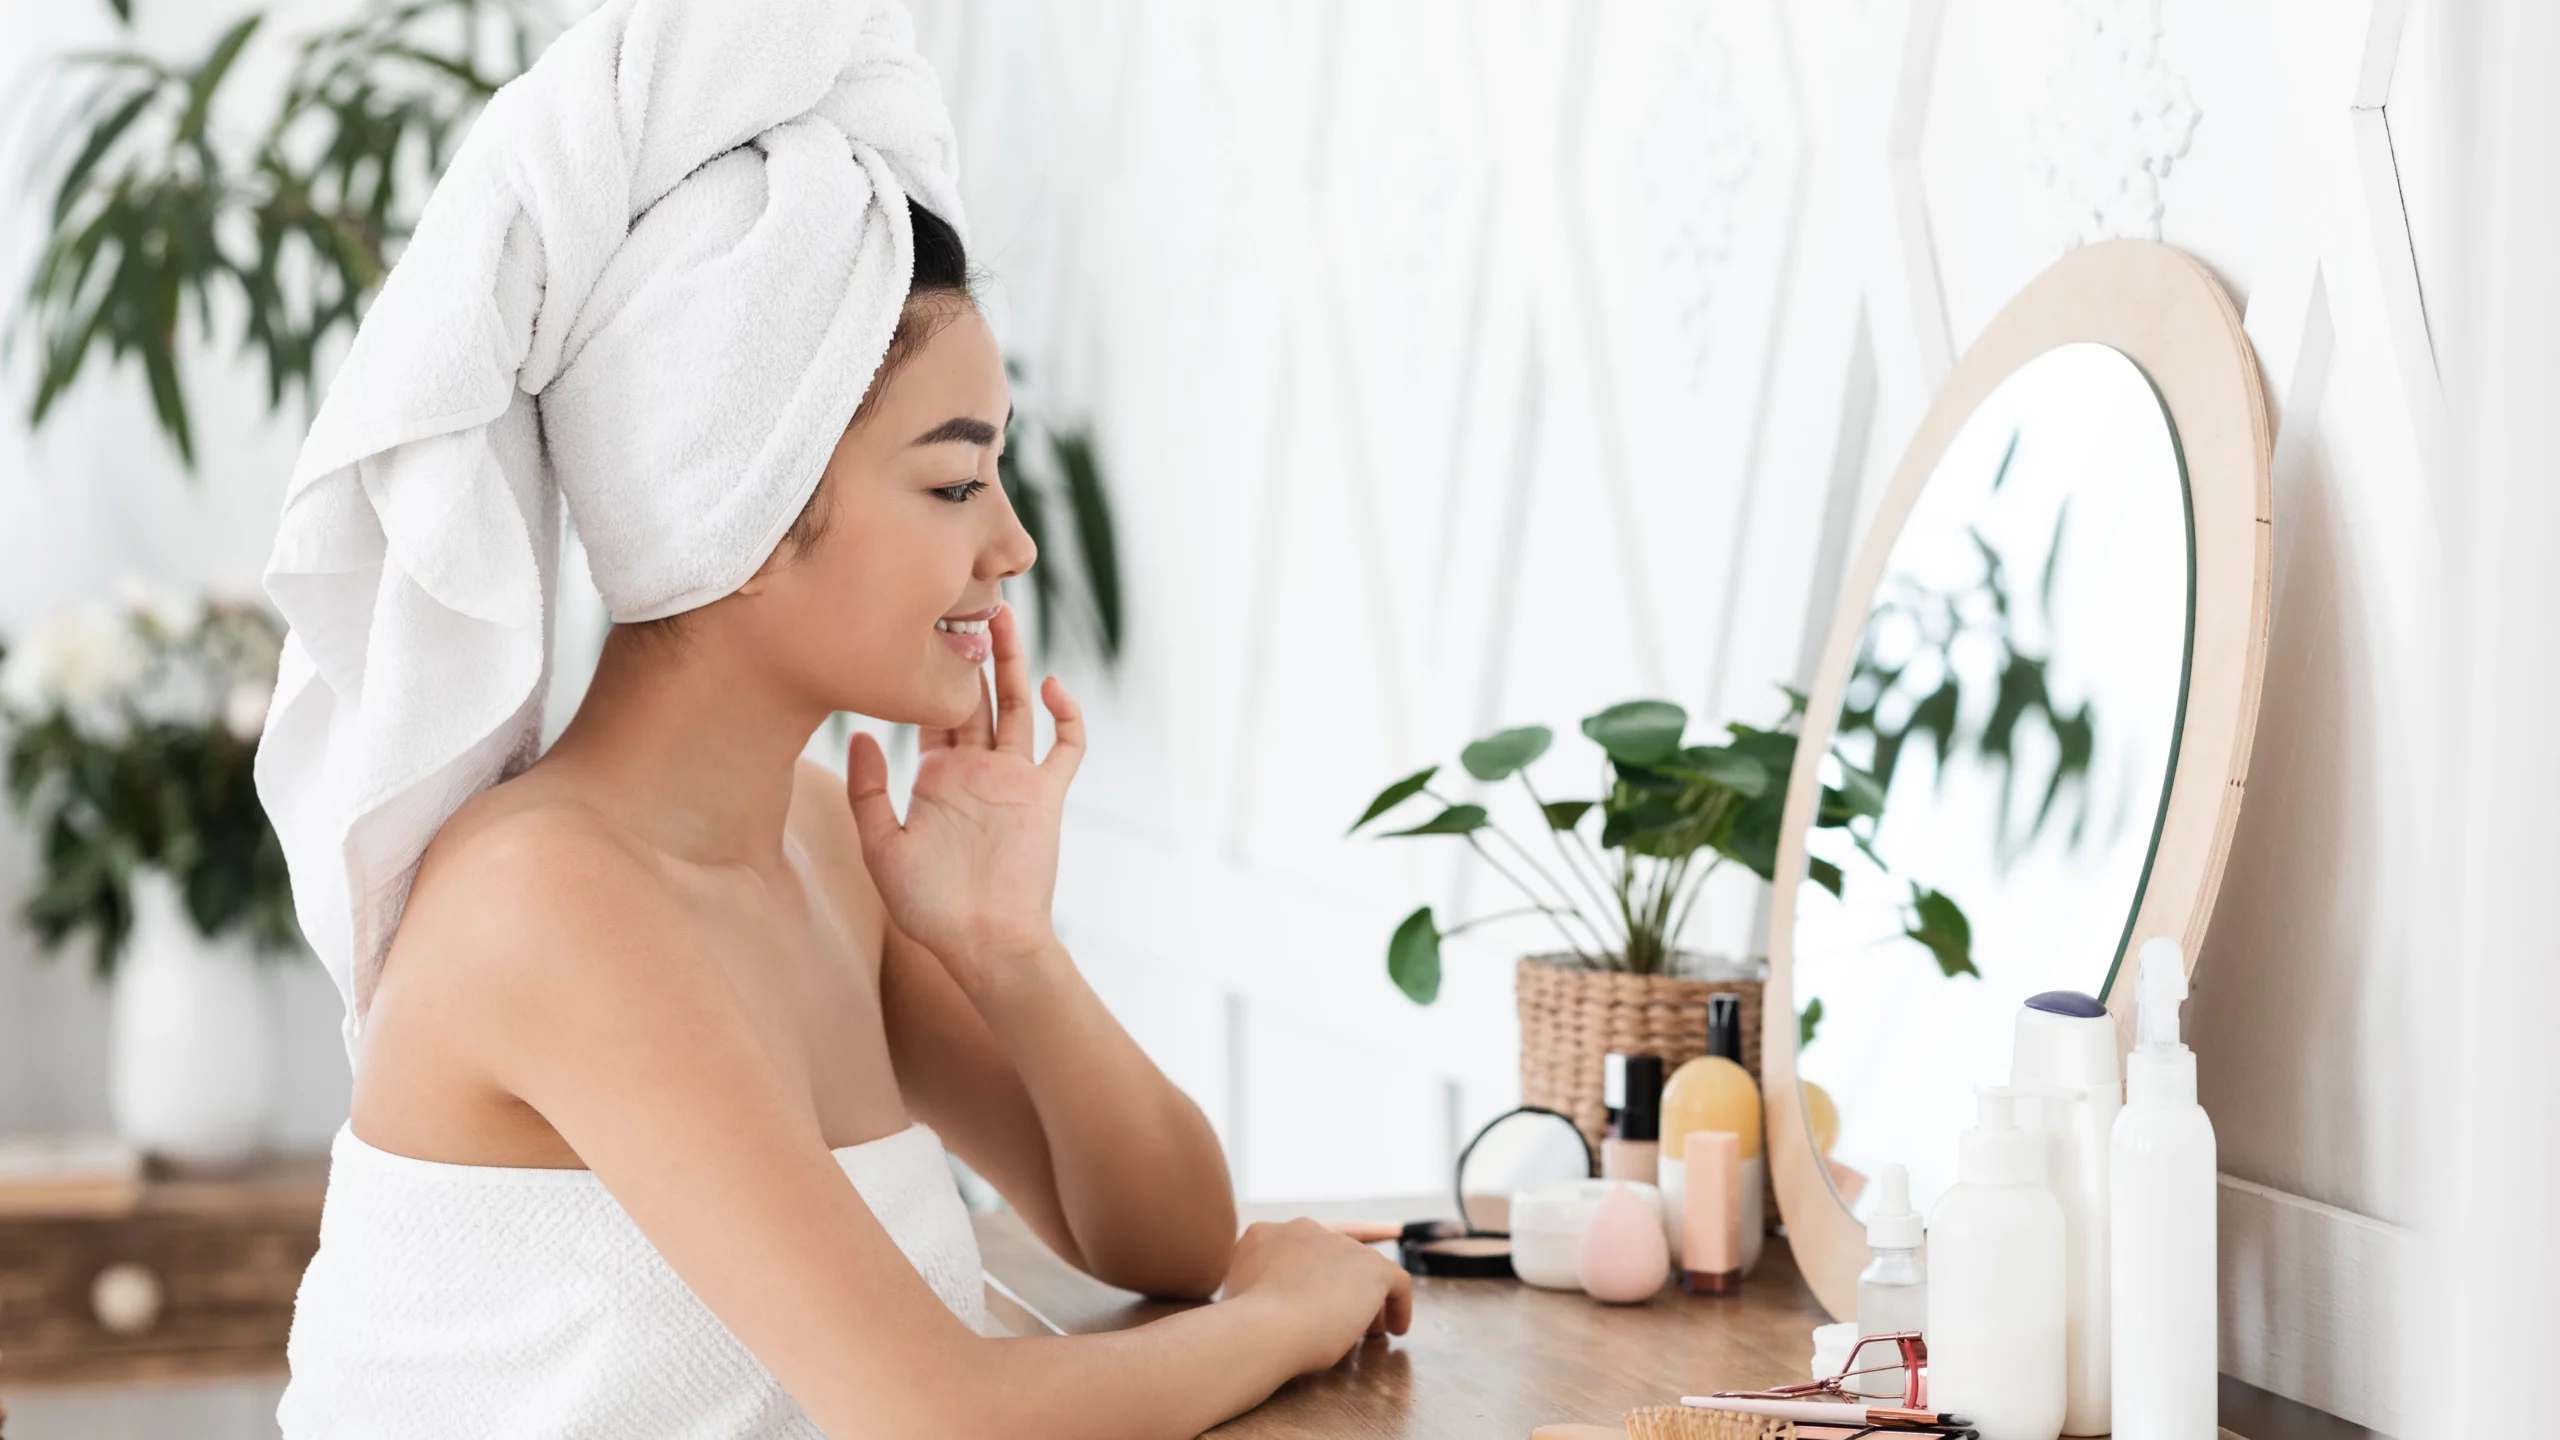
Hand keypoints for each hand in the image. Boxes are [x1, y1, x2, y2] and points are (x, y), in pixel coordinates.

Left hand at [845, 604, 1082, 988]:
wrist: (983, 943)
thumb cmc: (929, 907)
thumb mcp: (880, 846)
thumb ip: (866, 791)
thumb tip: (859, 733)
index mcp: (937, 775)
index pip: (931, 706)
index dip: (925, 668)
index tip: (913, 626)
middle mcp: (977, 768)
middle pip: (976, 693)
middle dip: (970, 648)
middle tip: (963, 598)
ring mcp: (1016, 778)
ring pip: (1017, 705)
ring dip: (1012, 662)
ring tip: (1003, 616)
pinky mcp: (1047, 794)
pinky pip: (1065, 746)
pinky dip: (1065, 714)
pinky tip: (1051, 686)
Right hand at [1221, 1218, 1412, 1373]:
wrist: (1264, 1328)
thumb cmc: (1244, 1325)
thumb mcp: (1239, 1294)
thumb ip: (1255, 1286)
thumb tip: (1270, 1301)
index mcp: (1266, 1234)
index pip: (1297, 1247)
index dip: (1311, 1273)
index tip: (1316, 1298)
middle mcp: (1303, 1229)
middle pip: (1333, 1255)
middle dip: (1340, 1283)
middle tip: (1343, 1315)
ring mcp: (1340, 1244)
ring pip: (1363, 1268)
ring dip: (1367, 1296)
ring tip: (1372, 1327)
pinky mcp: (1372, 1267)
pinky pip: (1396, 1282)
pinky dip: (1398, 1305)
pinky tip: (1396, 1328)